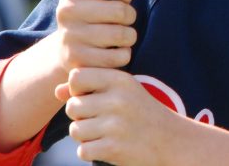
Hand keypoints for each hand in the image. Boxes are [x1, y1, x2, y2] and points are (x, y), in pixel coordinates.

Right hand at [54, 0, 153, 73]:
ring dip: (129, 36)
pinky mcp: (76, 60)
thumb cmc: (95, 12)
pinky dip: (123, 54)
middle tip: (121, 20)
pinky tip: (113, 51)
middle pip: (120, 10)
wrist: (67, 47)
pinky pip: (117, 57)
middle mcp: (66, 10)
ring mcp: (69, 36)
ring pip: (121, 35)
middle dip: (129, 15)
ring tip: (119, 35)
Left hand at [57, 68, 176, 165]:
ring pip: (75, 130)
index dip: (78, 89)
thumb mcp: (123, 93)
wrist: (172, 141)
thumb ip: (91, 88)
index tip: (94, 97)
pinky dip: (92, 151)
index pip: (77, 76)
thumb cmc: (143, 113)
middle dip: (81, 116)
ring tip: (107, 133)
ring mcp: (116, 125)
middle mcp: (118, 100)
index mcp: (121, 80)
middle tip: (103, 120)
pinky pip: (82, 150)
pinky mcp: (113, 148)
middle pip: (72, 106)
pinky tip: (109, 146)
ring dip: (86, 136)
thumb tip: (56, 91)